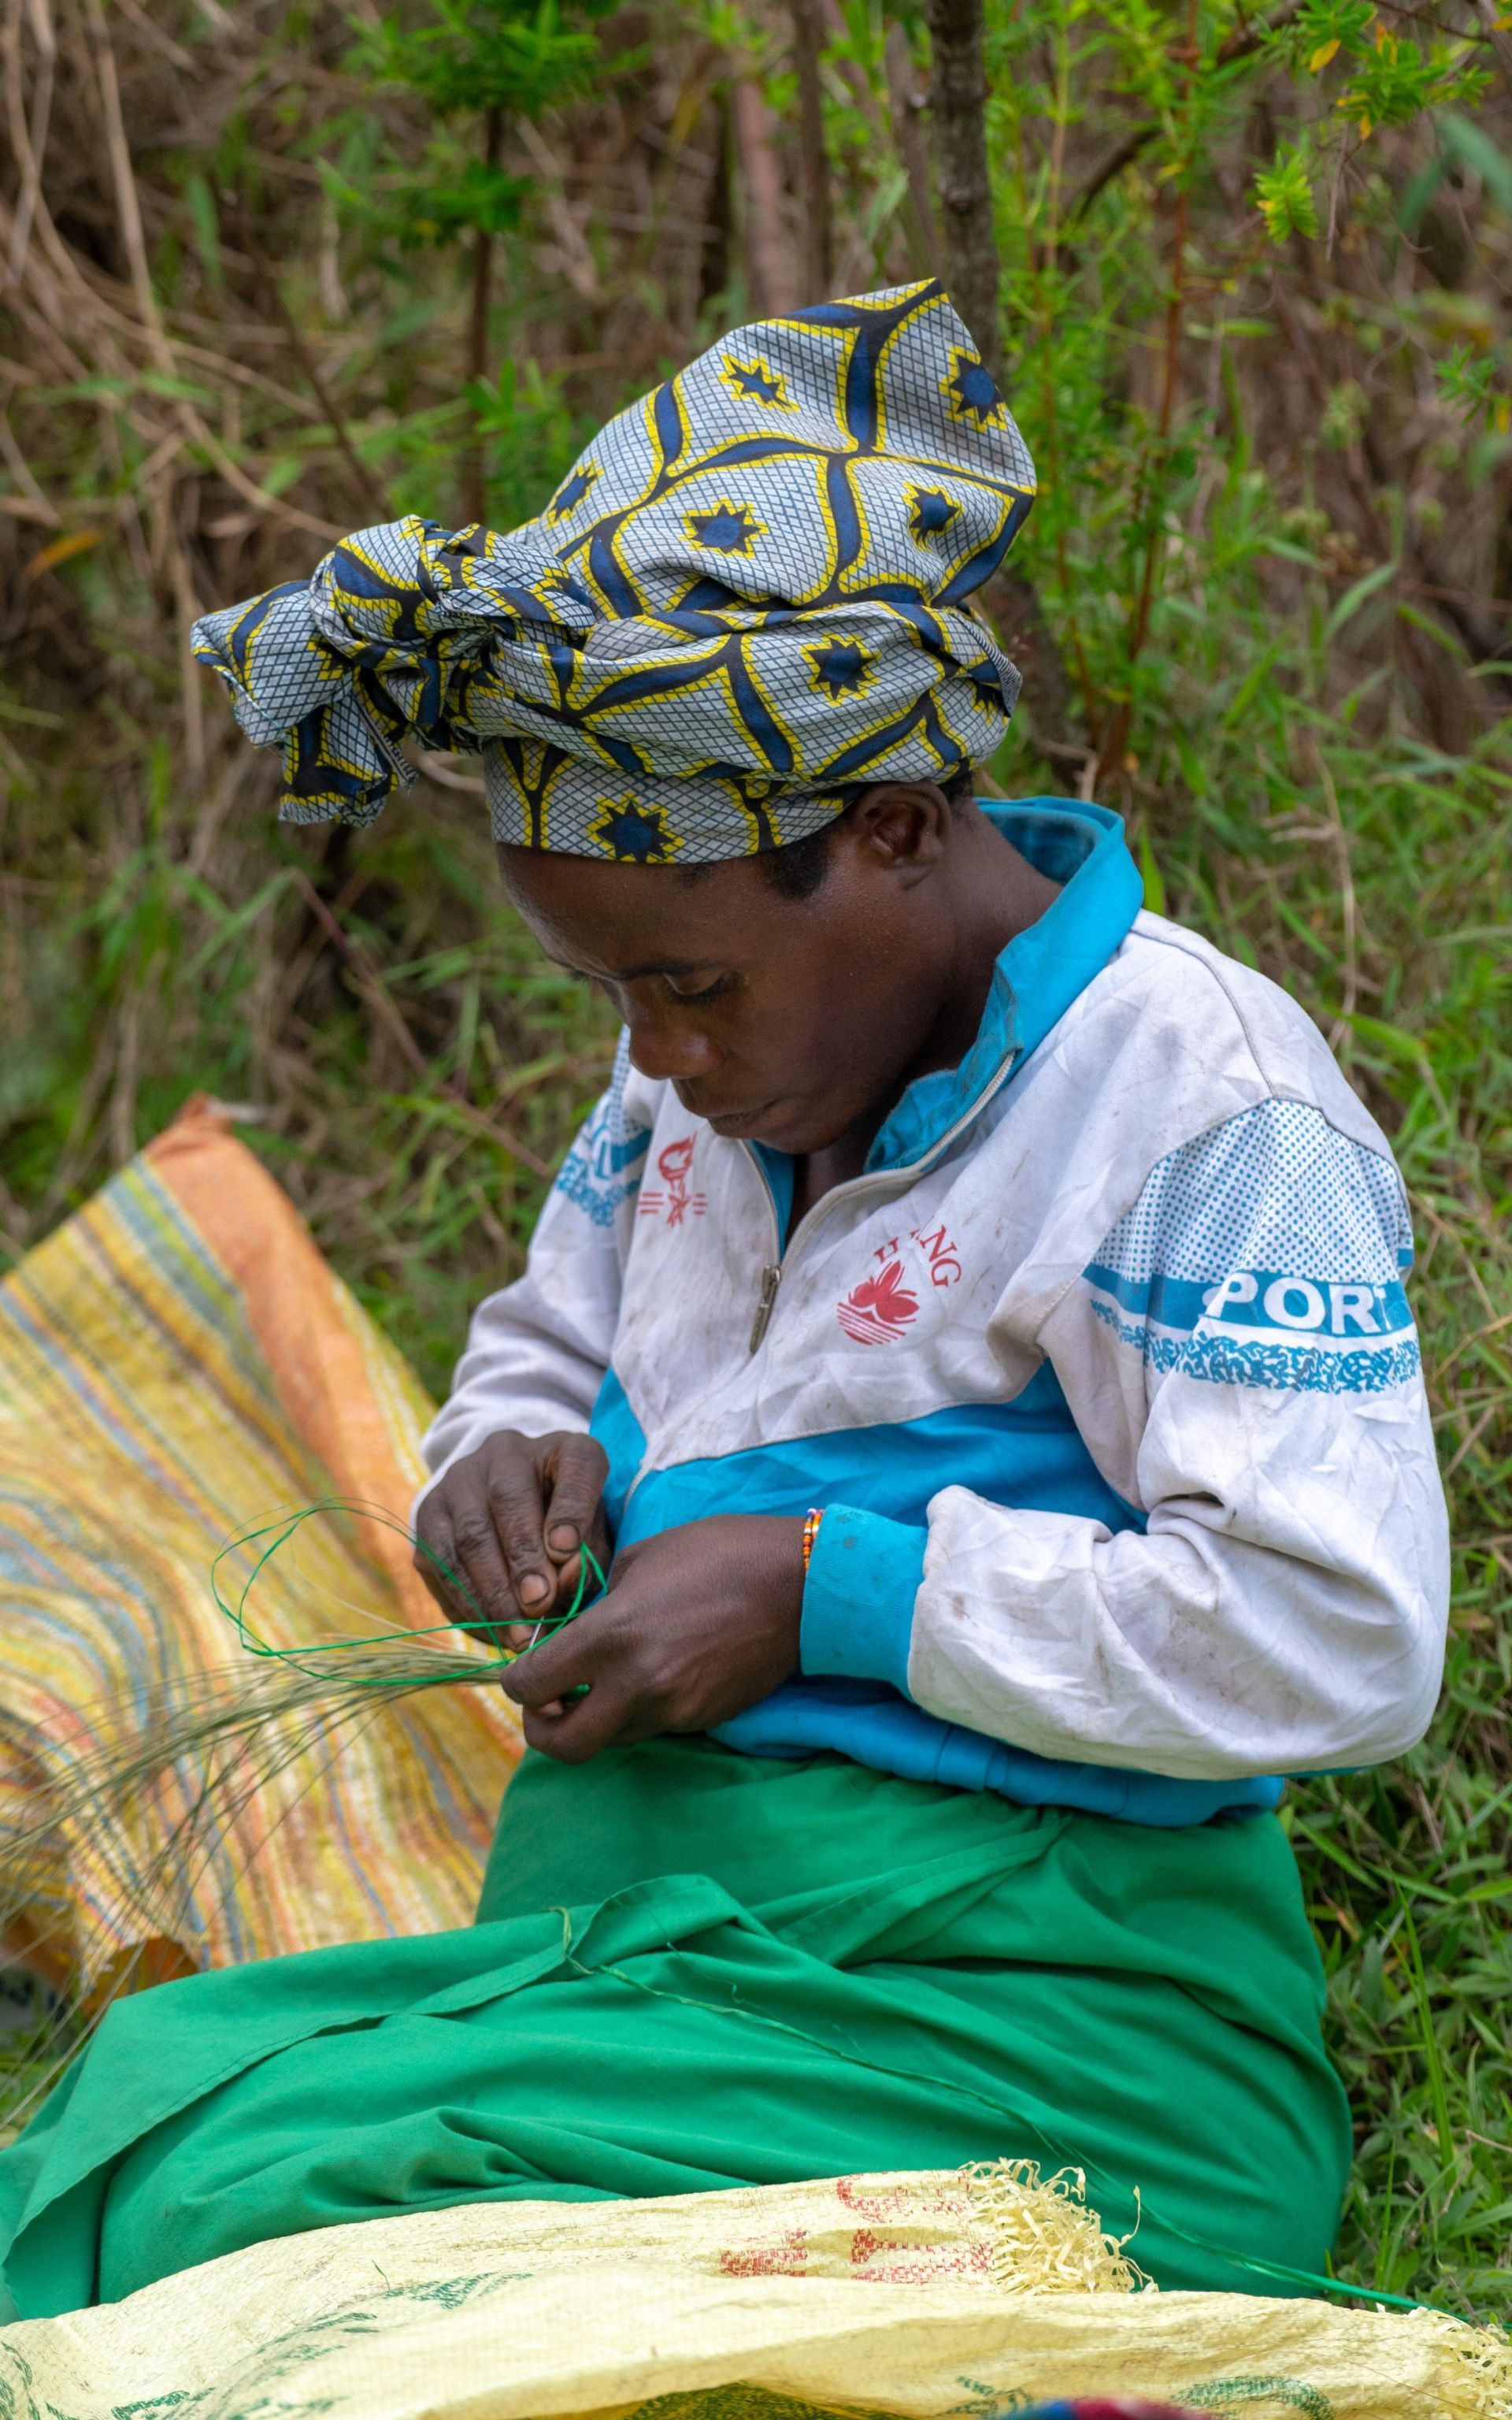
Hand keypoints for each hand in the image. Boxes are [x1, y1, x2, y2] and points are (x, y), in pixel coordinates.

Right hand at [413, 1429, 610, 1648]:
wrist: (513, 1514)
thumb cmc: (568, 1531)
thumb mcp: (592, 1539)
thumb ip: (586, 1557)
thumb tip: (562, 1582)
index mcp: (564, 1450)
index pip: (576, 1464)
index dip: (571, 1507)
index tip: (566, 1550)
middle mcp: (508, 1452)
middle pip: (509, 1500)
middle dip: (523, 1559)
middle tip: (538, 1604)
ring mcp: (461, 1478)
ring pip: (469, 1533)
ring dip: (493, 1590)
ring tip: (515, 1632)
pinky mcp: (430, 1511)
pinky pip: (440, 1559)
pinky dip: (466, 1599)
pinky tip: (487, 1627)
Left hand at [502, 1513, 805, 1761]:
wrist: (802, 1584)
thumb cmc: (719, 1553)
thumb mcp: (640, 1558)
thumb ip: (596, 1603)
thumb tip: (572, 1630)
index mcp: (611, 1637)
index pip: (530, 1687)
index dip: (517, 1682)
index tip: (529, 1667)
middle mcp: (636, 1685)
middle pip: (562, 1747)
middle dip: (544, 1729)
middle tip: (550, 1702)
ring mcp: (674, 1710)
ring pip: (610, 1740)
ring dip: (596, 1719)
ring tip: (606, 1681)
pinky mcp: (703, 1720)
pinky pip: (653, 1727)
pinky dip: (640, 1710)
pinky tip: (657, 1672)